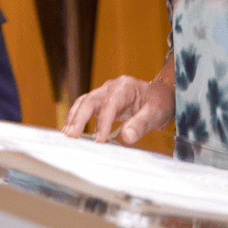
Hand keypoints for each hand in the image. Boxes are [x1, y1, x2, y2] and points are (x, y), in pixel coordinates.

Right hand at [61, 75, 175, 144]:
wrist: (160, 97)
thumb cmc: (159, 103)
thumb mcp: (156, 113)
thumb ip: (141, 124)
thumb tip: (126, 137)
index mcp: (125, 86)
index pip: (110, 103)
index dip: (103, 121)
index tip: (99, 140)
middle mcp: (111, 87)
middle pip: (90, 100)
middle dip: (80, 117)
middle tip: (72, 136)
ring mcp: (104, 94)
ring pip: (84, 103)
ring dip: (74, 118)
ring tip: (67, 135)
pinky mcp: (101, 103)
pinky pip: (85, 109)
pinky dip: (77, 119)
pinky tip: (72, 132)